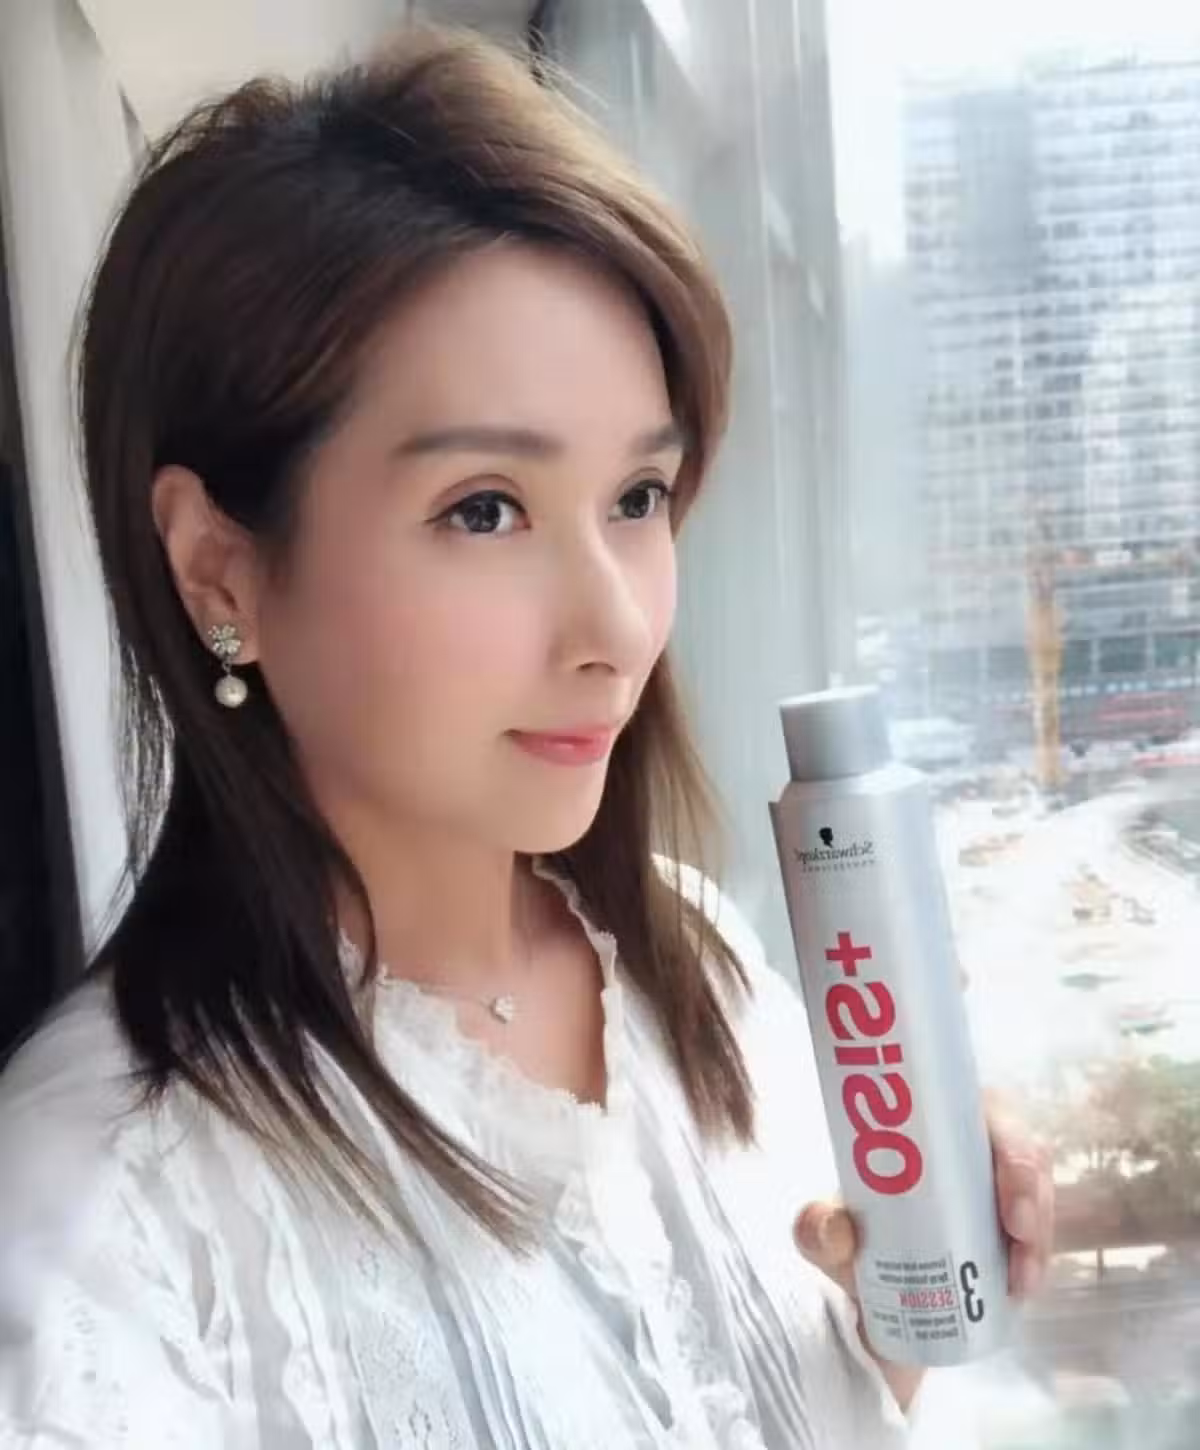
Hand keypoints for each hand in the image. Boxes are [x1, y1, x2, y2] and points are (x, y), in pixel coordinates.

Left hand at [793, 1100, 1053, 1410]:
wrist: (868, 1286)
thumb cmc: (852, 1238)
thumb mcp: (824, 1235)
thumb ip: (817, 1229)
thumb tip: (831, 1228)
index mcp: (932, 1123)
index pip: (981, 1107)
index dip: (1006, 1136)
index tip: (1006, 1177)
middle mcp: (970, 1146)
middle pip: (1021, 1151)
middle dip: (1028, 1190)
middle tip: (1018, 1234)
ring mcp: (998, 1186)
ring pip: (1037, 1194)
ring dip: (1038, 1234)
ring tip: (1019, 1280)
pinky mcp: (1015, 1224)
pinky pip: (1040, 1233)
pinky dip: (1037, 1258)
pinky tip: (1022, 1287)